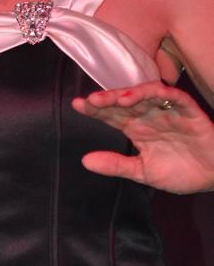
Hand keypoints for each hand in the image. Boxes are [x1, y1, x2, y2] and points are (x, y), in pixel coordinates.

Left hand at [71, 81, 213, 193]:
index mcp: (137, 129)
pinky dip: (161, 93)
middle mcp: (149, 116)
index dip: (95, 109)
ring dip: (131, 94)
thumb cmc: (181, 171)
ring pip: (146, 95)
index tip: (77, 105)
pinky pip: (175, 97)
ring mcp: (168, 111)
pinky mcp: (189, 111)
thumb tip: (85, 161)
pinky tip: (147, 95)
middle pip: (124, 102)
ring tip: (116, 99)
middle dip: (107, 99)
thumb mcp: (143, 171)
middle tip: (90, 100)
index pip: (111, 115)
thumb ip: (116, 165)